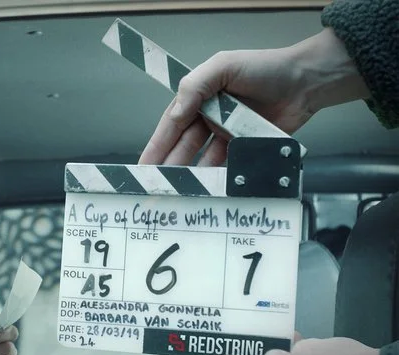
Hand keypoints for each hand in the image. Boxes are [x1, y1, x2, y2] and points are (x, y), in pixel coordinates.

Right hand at [139, 28, 368, 165]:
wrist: (308, 81)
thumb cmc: (264, 67)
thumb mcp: (223, 66)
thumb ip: (195, 86)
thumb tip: (174, 114)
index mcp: (199, 98)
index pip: (171, 125)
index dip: (157, 145)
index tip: (143, 165)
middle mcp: (210, 118)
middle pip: (184, 146)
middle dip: (169, 166)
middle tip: (157, 186)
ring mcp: (229, 135)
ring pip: (204, 159)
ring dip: (193, 175)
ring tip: (181, 192)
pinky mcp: (248, 147)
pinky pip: (230, 166)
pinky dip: (220, 177)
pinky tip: (210, 188)